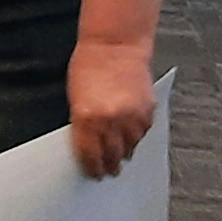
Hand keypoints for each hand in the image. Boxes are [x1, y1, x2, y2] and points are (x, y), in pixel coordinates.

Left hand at [66, 38, 158, 177]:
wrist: (115, 46)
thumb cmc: (88, 66)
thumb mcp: (74, 97)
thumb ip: (81, 123)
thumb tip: (88, 145)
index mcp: (86, 117)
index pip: (89, 154)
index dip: (91, 168)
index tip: (92, 174)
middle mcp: (111, 120)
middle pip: (112, 155)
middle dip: (109, 166)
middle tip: (108, 172)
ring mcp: (132, 116)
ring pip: (130, 146)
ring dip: (125, 153)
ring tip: (120, 158)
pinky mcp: (147, 110)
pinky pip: (143, 133)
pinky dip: (137, 138)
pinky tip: (131, 139)